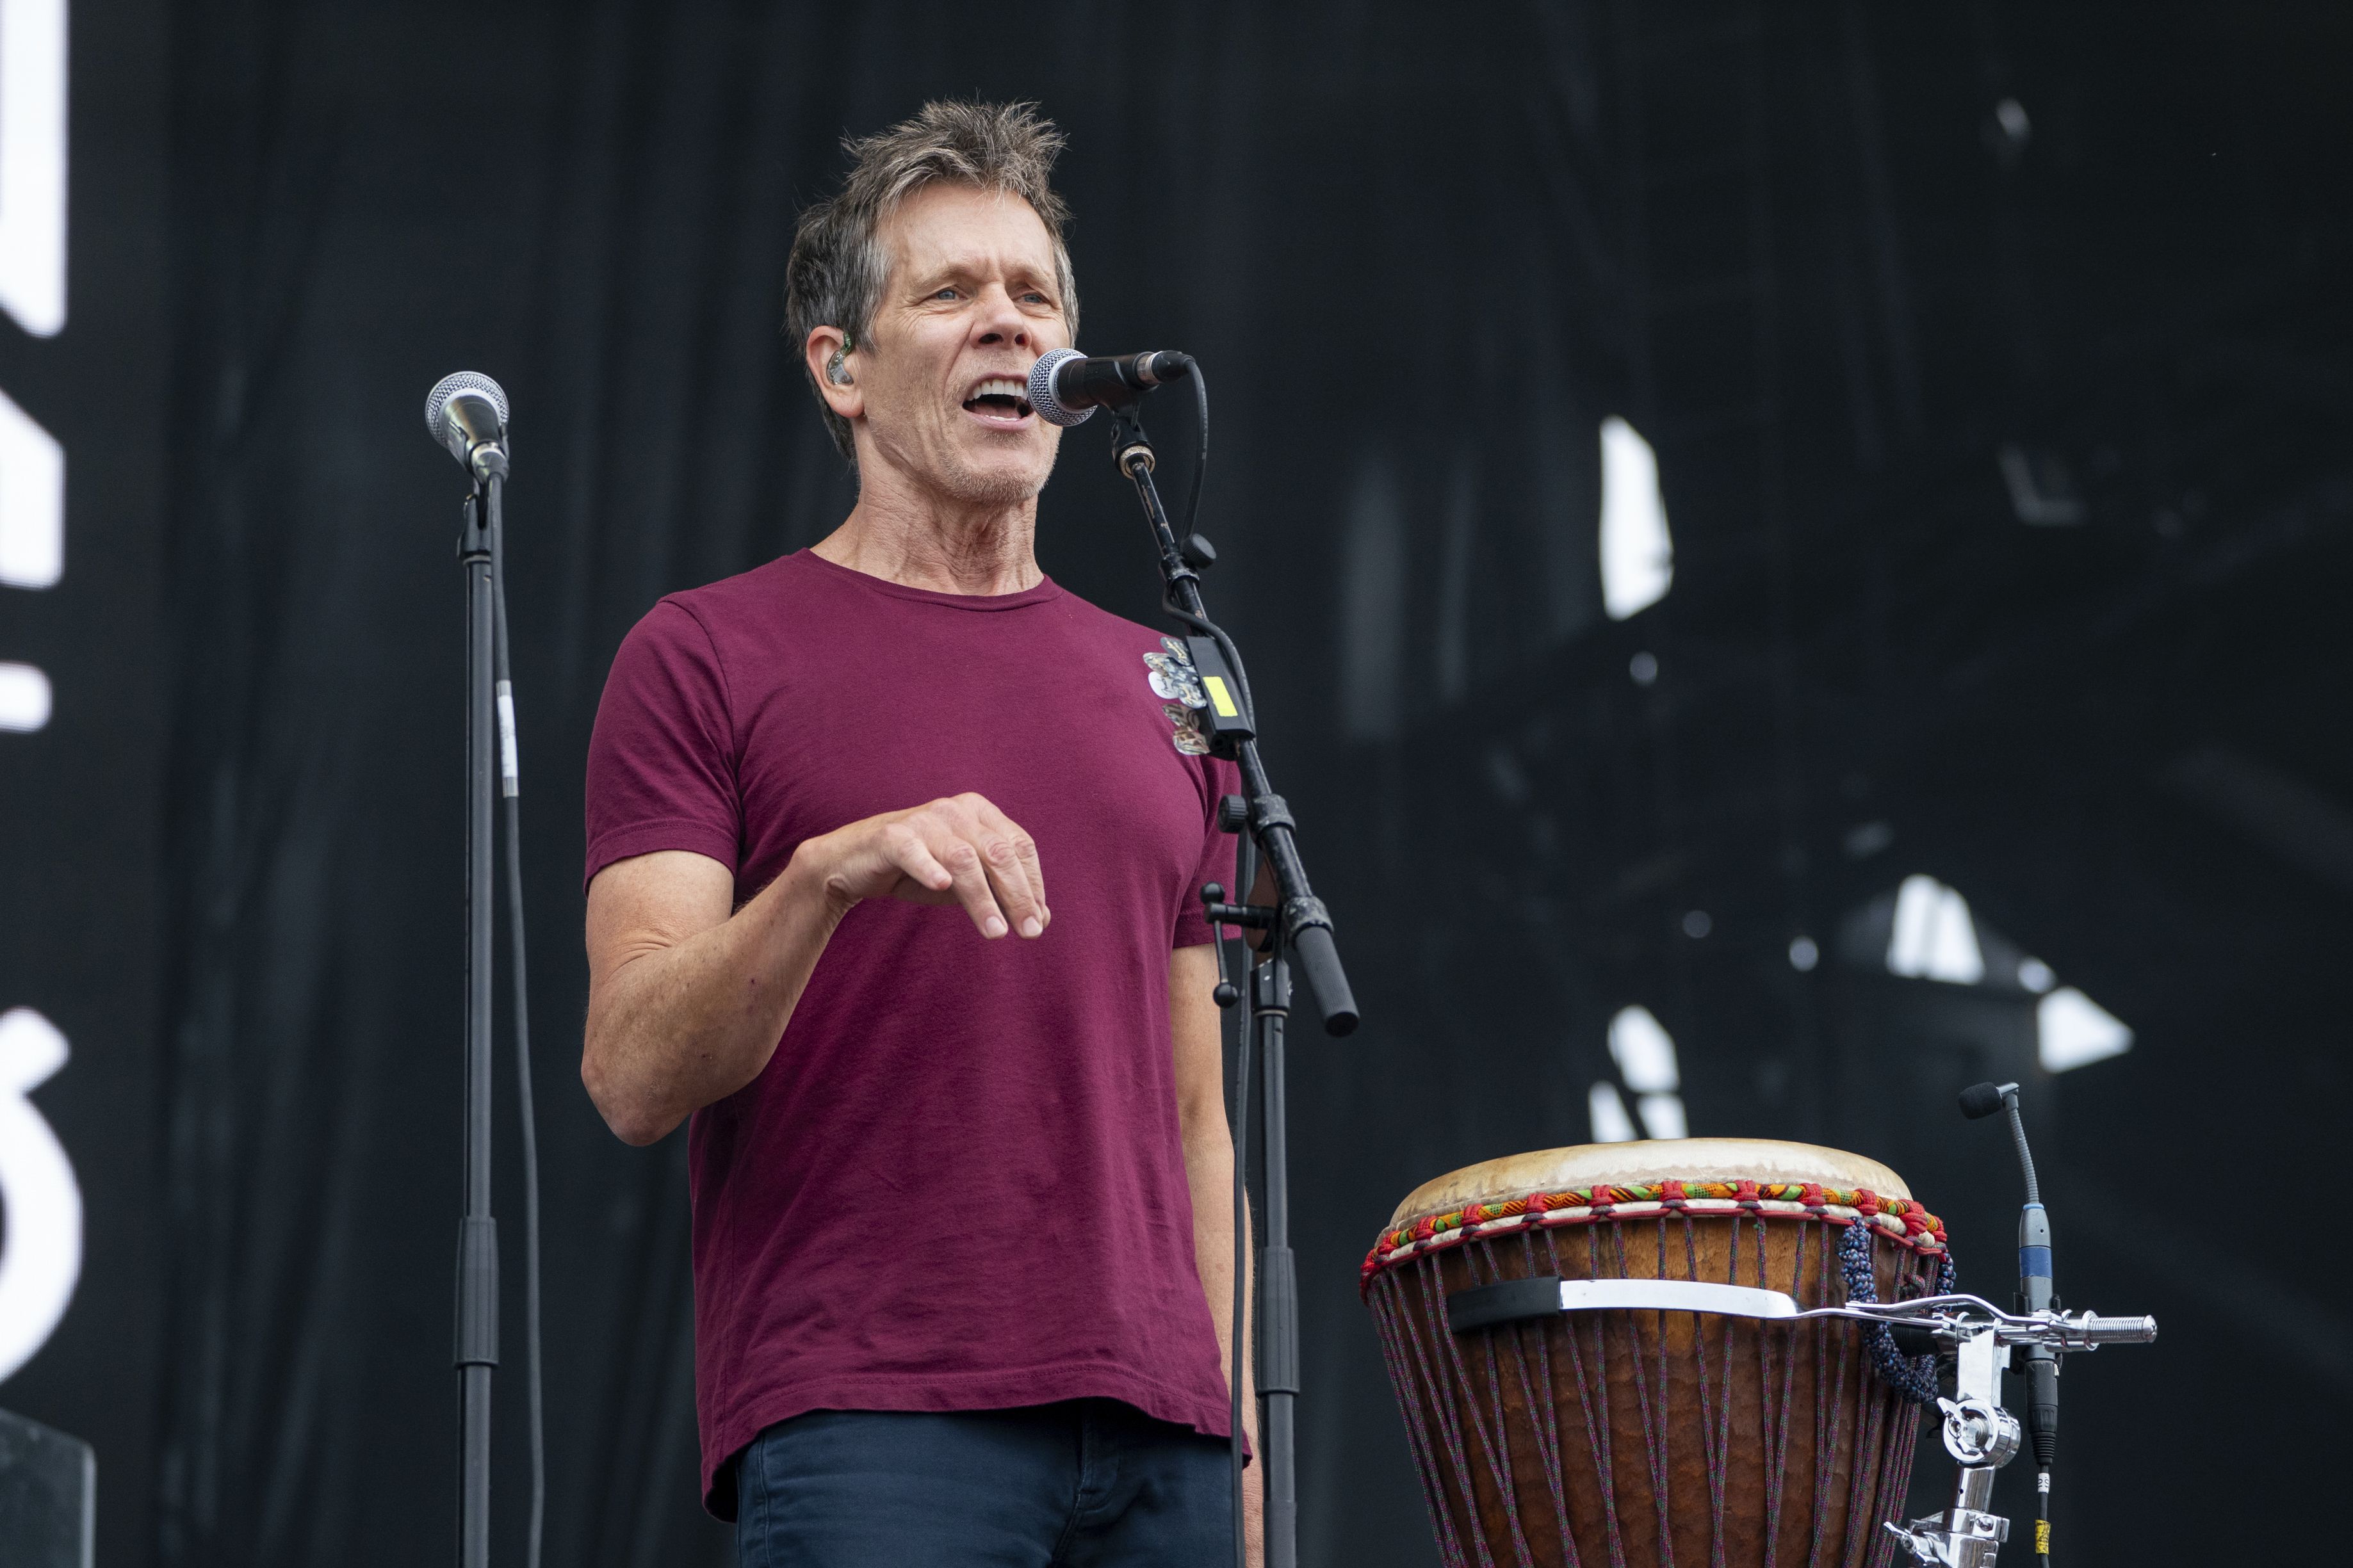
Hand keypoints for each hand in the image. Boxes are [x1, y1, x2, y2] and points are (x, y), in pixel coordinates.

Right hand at [799, 792, 1049, 939]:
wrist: (854, 864)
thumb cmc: (919, 869)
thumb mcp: (965, 882)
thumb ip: (1000, 893)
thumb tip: (1042, 919)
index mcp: (980, 812)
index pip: (1019, 846)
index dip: (1033, 884)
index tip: (1039, 921)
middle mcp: (956, 810)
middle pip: (997, 852)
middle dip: (1018, 894)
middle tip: (1030, 933)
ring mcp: (923, 820)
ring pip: (963, 859)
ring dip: (982, 898)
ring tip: (996, 932)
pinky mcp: (892, 836)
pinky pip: (914, 851)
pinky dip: (929, 867)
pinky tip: (941, 885)